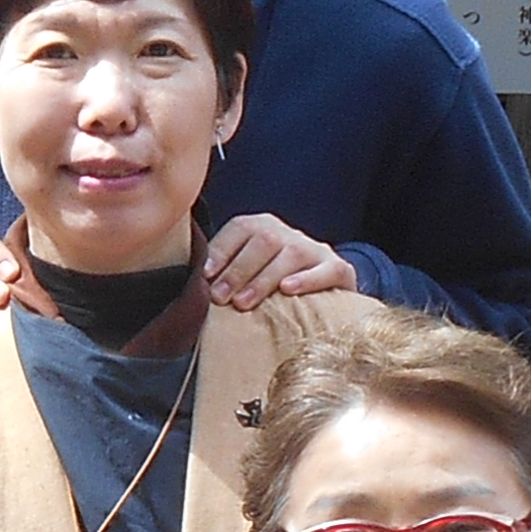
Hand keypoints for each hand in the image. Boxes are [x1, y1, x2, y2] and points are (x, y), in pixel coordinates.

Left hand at [198, 214, 357, 307]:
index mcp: (262, 228)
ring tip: (244, 303)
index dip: (221, 250)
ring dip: (264, 279)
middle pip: (264, 240)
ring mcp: (315, 250)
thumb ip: (222, 275)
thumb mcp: (246, 278)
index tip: (205, 275)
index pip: (241, 228)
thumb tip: (191, 288)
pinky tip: (288, 290)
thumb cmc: (271, 289)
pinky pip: (326, 269)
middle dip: (238, 270)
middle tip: (220, 297)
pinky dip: (307, 279)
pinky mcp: (339, 269)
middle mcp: (288, 234)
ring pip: (291, 254)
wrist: (323, 295)